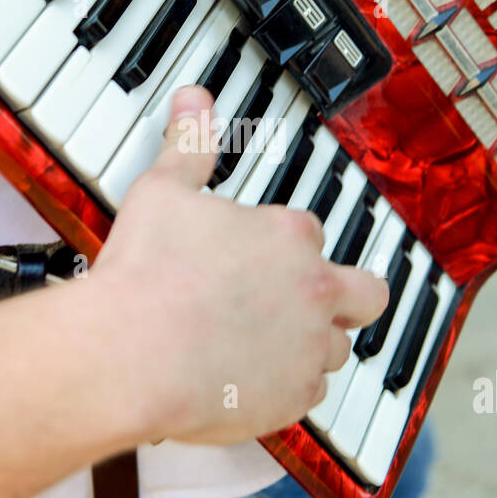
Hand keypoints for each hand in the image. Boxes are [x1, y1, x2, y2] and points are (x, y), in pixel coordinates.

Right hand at [90, 86, 388, 444]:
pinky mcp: (294, 398)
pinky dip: (287, 389)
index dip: (288, 244)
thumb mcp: (163, 192)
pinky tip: (252, 381)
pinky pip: (310, 395)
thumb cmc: (146, 274)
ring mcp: (309, 347)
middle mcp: (314, 290)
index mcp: (289, 235)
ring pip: (336, 348)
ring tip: (267, 346)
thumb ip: (189, 145)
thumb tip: (195, 99)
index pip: (312, 234)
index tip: (261, 254)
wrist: (131, 353)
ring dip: (312, 345)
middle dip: (349, 295)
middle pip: (365, 293)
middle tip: (310, 300)